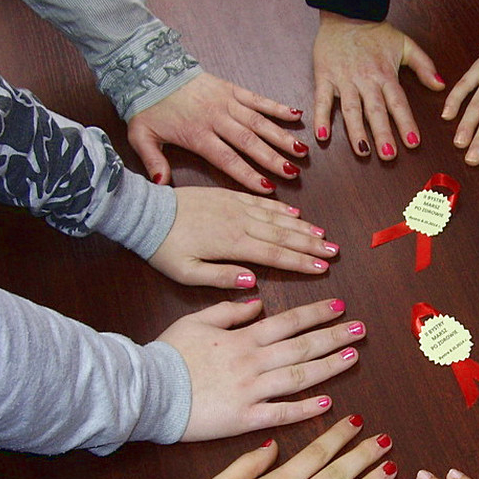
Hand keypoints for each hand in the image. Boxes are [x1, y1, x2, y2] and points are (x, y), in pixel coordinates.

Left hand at [127, 72, 307, 193]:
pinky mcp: (231, 88)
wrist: (149, 68)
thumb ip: (152, 160)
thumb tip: (161, 184)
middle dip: (273, 159)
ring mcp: (226, 102)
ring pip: (258, 122)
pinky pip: (258, 99)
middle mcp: (216, 118)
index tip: (267, 188)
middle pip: (249, 142)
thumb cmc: (146, 106)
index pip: (227, 158)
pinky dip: (277, 107)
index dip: (248, 174)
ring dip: (282, 137)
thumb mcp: (140, 136)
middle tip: (293, 173)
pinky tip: (296, 115)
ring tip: (302, 151)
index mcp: (197, 134)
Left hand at [148, 187, 337, 288]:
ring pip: (277, 217)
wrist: (144, 212)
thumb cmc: (162, 247)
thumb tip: (252, 283)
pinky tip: (295, 213)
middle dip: (312, 244)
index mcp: (232, 243)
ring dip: (303, 227)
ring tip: (324, 234)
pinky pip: (261, 201)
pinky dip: (281, 207)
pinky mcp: (228, 195)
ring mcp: (235, 206)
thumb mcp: (185, 272)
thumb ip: (220, 278)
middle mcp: (239, 222)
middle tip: (334, 250)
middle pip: (283, 235)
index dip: (301, 262)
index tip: (323, 267)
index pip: (275, 254)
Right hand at [156, 298, 364, 440]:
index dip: (316, 314)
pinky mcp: (245, 418)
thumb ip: (229, 311)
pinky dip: (305, 408)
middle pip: (302, 346)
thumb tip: (258, 303)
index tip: (339, 307)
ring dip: (330, 366)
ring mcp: (251, 390)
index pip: (288, 322)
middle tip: (361, 329)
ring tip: (354, 356)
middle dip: (335, 336)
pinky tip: (328, 402)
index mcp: (242, 338)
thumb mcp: (195, 321)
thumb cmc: (167, 356)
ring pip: (299, 376)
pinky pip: (281, 413)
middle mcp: (253, 362)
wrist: (145, 391)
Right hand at [312, 11, 443, 158]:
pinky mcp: (324, 76)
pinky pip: (322, 99)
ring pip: (350, 108)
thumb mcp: (405, 44)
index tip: (414, 143)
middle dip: (382, 133)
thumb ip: (424, 66)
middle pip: (375, 110)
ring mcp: (344, 78)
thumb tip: (441, 86)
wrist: (346, 10)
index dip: (406, 123)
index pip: (398, 103)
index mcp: (385, 73)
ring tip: (362, 151)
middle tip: (389, 154)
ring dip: (356, 131)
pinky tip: (322, 136)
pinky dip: (321, 117)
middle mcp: (365, 79)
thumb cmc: (375, 31)